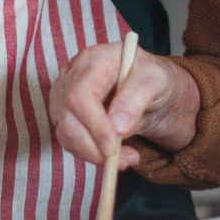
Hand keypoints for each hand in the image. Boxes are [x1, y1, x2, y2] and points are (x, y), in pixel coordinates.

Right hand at [49, 43, 199, 167]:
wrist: (146, 87)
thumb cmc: (150, 78)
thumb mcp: (155, 81)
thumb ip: (137, 98)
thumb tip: (118, 127)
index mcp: (94, 59)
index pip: (81, 94)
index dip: (94, 123)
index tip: (112, 146)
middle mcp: (72, 75)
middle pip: (68, 117)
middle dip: (94, 146)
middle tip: (125, 160)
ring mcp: (64, 96)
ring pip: (66, 133)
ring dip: (95, 155)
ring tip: (128, 158)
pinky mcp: (65, 115)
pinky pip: (70, 142)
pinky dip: (92, 155)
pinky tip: (116, 154)